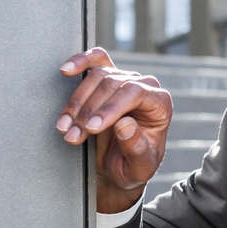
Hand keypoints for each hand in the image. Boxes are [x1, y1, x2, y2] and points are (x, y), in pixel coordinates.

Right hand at [57, 47, 172, 212]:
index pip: (135, 93)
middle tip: (74, 135)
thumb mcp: (140, 167)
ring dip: (77, 102)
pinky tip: (67, 70)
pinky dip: (80, 62)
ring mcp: (125, 79)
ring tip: (66, 127)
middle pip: (113, 84)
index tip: (92, 127)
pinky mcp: (108, 78)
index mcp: (160, 104)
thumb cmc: (134, 165)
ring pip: (98, 76)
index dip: (110, 108)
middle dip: (89, 111)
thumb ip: (137, 148)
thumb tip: (125, 123)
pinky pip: (96, 60)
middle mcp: (145, 87)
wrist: (120, 165)